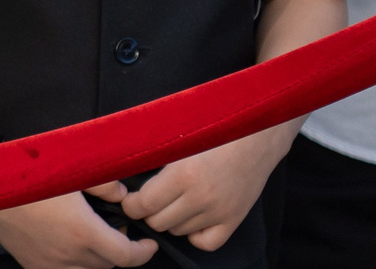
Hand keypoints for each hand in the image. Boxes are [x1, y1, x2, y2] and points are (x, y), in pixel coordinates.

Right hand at [0, 187, 155, 268]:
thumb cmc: (24, 174)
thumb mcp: (69, 169)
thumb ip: (103, 182)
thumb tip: (122, 194)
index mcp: (84, 232)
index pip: (128, 256)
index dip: (143, 252)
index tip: (148, 244)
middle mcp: (70, 254)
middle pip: (109, 264)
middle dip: (119, 251)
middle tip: (116, 230)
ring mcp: (50, 263)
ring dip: (97, 258)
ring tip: (92, 237)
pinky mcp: (32, 264)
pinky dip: (74, 263)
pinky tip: (69, 246)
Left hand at [121, 126, 292, 251]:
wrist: (254, 137)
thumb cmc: (212, 132)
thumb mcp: (177, 140)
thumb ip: (152, 157)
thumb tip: (121, 167)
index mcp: (182, 175)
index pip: (143, 205)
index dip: (131, 204)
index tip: (129, 198)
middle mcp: (200, 198)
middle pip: (158, 222)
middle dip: (148, 212)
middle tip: (149, 200)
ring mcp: (218, 212)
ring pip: (178, 231)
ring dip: (170, 220)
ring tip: (172, 202)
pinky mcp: (234, 220)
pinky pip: (205, 243)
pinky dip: (194, 234)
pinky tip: (191, 218)